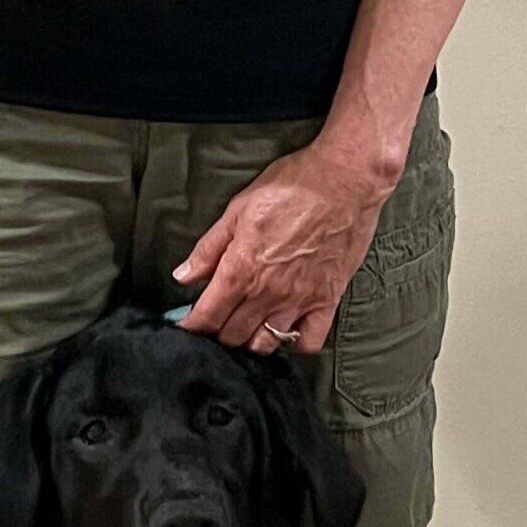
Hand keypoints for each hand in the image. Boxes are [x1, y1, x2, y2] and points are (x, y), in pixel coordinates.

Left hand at [170, 142, 391, 355]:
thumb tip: (183, 276)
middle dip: (218, 332)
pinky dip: (294, 343)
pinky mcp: (327, 300)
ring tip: (247, 325)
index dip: (192, 326)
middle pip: (232, 336)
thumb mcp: (238, 209)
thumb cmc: (290, 187)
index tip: (187, 325)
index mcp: (241, 269)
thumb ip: (209, 248)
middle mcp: (268, 292)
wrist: (343, 181)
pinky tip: (286, 329)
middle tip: (217, 319)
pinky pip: (308, 342)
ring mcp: (299, 300)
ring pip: (265, 345)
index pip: (207, 317)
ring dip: (250, 341)